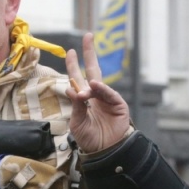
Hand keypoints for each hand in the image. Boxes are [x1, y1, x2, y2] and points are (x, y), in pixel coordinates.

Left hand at [64, 33, 130, 152]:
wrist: (104, 152)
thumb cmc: (89, 139)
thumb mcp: (77, 123)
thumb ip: (76, 106)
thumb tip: (71, 88)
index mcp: (84, 98)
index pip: (78, 78)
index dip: (73, 65)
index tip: (70, 51)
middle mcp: (96, 95)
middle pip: (92, 70)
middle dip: (89, 54)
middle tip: (88, 36)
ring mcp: (108, 99)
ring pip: (99, 84)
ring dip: (91, 85)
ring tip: (85, 93)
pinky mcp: (119, 105)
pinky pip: (110, 95)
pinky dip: (103, 90)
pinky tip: (95, 88)